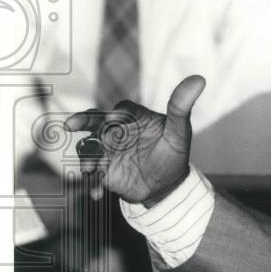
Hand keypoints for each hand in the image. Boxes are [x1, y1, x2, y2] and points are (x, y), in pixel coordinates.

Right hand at [64, 75, 205, 205]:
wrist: (165, 185)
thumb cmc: (173, 154)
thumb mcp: (179, 132)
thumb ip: (181, 107)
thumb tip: (199, 79)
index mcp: (135, 118)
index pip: (123, 110)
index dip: (118, 114)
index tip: (114, 120)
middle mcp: (117, 130)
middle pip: (96, 121)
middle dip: (83, 121)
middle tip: (71, 124)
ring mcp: (107, 149)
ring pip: (89, 146)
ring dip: (87, 156)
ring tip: (91, 170)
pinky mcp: (102, 169)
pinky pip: (91, 172)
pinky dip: (92, 182)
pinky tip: (97, 193)